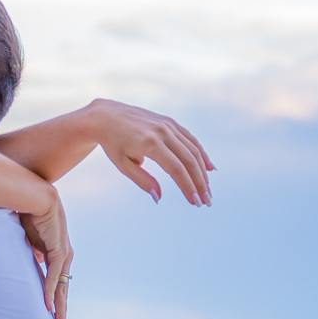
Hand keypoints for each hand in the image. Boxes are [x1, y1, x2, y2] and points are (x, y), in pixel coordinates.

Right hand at [20, 185, 73, 318]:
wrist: (33, 192)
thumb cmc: (27, 211)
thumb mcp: (27, 238)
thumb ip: (31, 251)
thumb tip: (33, 259)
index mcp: (57, 254)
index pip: (58, 284)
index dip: (56, 302)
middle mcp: (64, 255)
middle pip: (64, 291)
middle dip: (63, 314)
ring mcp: (63, 253)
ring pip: (62, 288)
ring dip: (60, 309)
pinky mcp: (58, 249)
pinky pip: (54, 275)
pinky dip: (51, 292)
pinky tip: (49, 307)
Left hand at [88, 99, 214, 205]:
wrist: (108, 116)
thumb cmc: (113, 144)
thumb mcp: (123, 165)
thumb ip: (142, 181)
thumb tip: (159, 198)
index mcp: (150, 143)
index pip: (175, 169)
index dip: (187, 186)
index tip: (194, 202)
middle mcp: (163, 132)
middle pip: (189, 160)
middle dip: (200, 182)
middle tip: (206, 201)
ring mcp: (168, 125)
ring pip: (193, 150)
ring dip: (203, 171)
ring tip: (207, 190)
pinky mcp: (170, 122)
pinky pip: (190, 139)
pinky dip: (201, 154)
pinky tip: (209, 168)